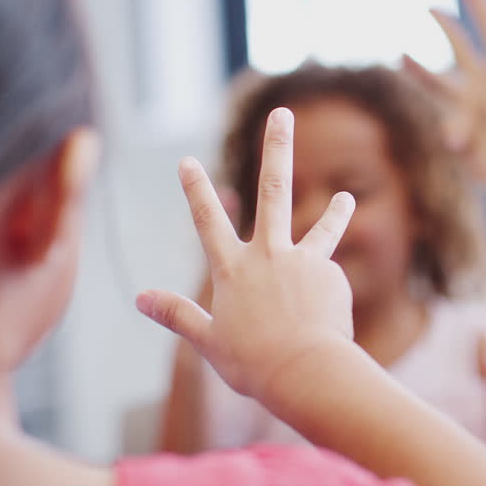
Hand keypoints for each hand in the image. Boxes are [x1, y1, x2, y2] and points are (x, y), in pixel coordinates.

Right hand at [137, 108, 357, 399]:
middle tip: (283, 113)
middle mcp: (268, 255)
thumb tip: (140, 298)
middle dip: (277, 147)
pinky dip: (326, 296)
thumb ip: (177, 314)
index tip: (187, 160)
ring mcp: (303, 261)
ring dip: (334, 210)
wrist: (305, 372)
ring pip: (321, 226)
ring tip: (344, 197)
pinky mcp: (331, 275)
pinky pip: (328, 280)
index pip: (207, 221)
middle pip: (273, 190)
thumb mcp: (207, 341)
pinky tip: (325, 323)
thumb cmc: (253, 364)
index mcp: (232, 270)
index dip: (196, 189)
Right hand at [403, 0, 485, 185]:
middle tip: (432, 7)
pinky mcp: (456, 134)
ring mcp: (465, 110)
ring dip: (421, 71)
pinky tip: (461, 143)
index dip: (484, 13)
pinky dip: (456, 134)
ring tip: (402, 55)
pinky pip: (450, 129)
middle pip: (460, 50)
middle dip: (448, 29)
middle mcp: (481, 88)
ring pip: (438, 84)